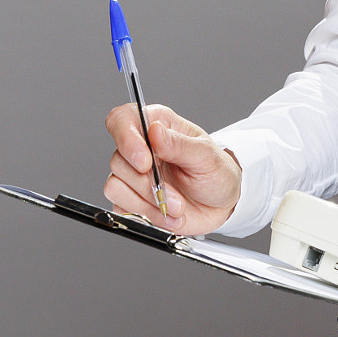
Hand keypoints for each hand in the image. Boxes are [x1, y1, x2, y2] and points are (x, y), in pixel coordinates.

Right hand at [103, 104, 242, 235]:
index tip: (144, 162)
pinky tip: (169, 217)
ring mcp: (133, 176)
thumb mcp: (206, 156)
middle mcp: (141, 148)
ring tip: (177, 209)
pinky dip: (147, 217)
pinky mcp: (130, 200)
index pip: (122, 119)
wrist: (222, 206)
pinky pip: (121, 208)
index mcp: (158, 125)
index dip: (126, 138)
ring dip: (149, 204)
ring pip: (115, 187)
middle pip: (118, 160)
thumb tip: (154, 131)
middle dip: (148, 185)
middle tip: (176, 197)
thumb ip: (179, 144)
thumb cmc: (215, 173)